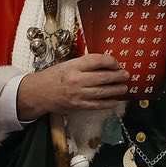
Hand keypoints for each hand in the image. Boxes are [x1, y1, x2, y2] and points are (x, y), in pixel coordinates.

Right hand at [15, 55, 129, 116]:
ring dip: (116, 90)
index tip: (116, 63)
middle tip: (126, 75)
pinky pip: (97, 105)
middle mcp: (77, 80)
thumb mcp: (67, 64)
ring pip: (103, 92)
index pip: (97, 60)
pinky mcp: (78, 106)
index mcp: (73, 66)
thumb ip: (84, 64)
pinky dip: (108, 103)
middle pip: (103, 77)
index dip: (110, 61)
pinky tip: (115, 100)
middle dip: (118, 76)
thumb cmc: (53, 76)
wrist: (39, 93)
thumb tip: (105, 65)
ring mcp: (78, 94)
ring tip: (124, 87)